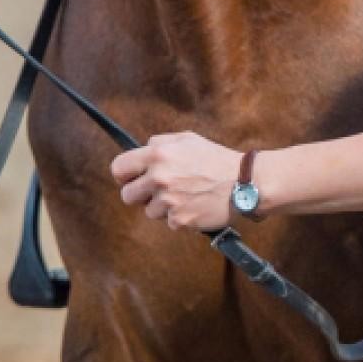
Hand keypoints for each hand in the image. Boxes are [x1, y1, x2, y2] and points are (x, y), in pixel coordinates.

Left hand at [111, 133, 242, 231]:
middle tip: (158, 191)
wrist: (243, 182)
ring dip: (163, 207)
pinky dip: (180, 217)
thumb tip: (141, 149)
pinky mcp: (179, 220)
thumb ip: (160, 142)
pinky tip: (194, 205)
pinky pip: (169, 222)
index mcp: (157, 154)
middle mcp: (159, 177)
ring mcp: (168, 201)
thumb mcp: (187, 139)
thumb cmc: (215, 159)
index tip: (132, 179)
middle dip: (140, 195)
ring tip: (185, 196)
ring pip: (149, 211)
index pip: (118, 168)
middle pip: (127, 196)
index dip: (124, 175)